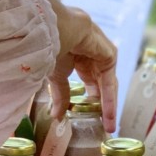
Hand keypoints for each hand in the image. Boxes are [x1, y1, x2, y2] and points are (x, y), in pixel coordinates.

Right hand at [43, 0, 117, 132]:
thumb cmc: (46, 46)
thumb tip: (56, 117)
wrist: (47, 29)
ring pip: (107, 82)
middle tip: (106, 126)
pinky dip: (109, 96)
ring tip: (110, 125)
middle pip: (101, 83)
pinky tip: (108, 112)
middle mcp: (91, 51)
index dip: (90, 100)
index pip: (89, 81)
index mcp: (77, 54)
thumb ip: (61, 95)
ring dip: (109, 105)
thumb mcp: (55, 76)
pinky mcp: (107, 51)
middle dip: (103, 105)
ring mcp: (101, 49)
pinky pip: (110, 78)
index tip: (92, 118)